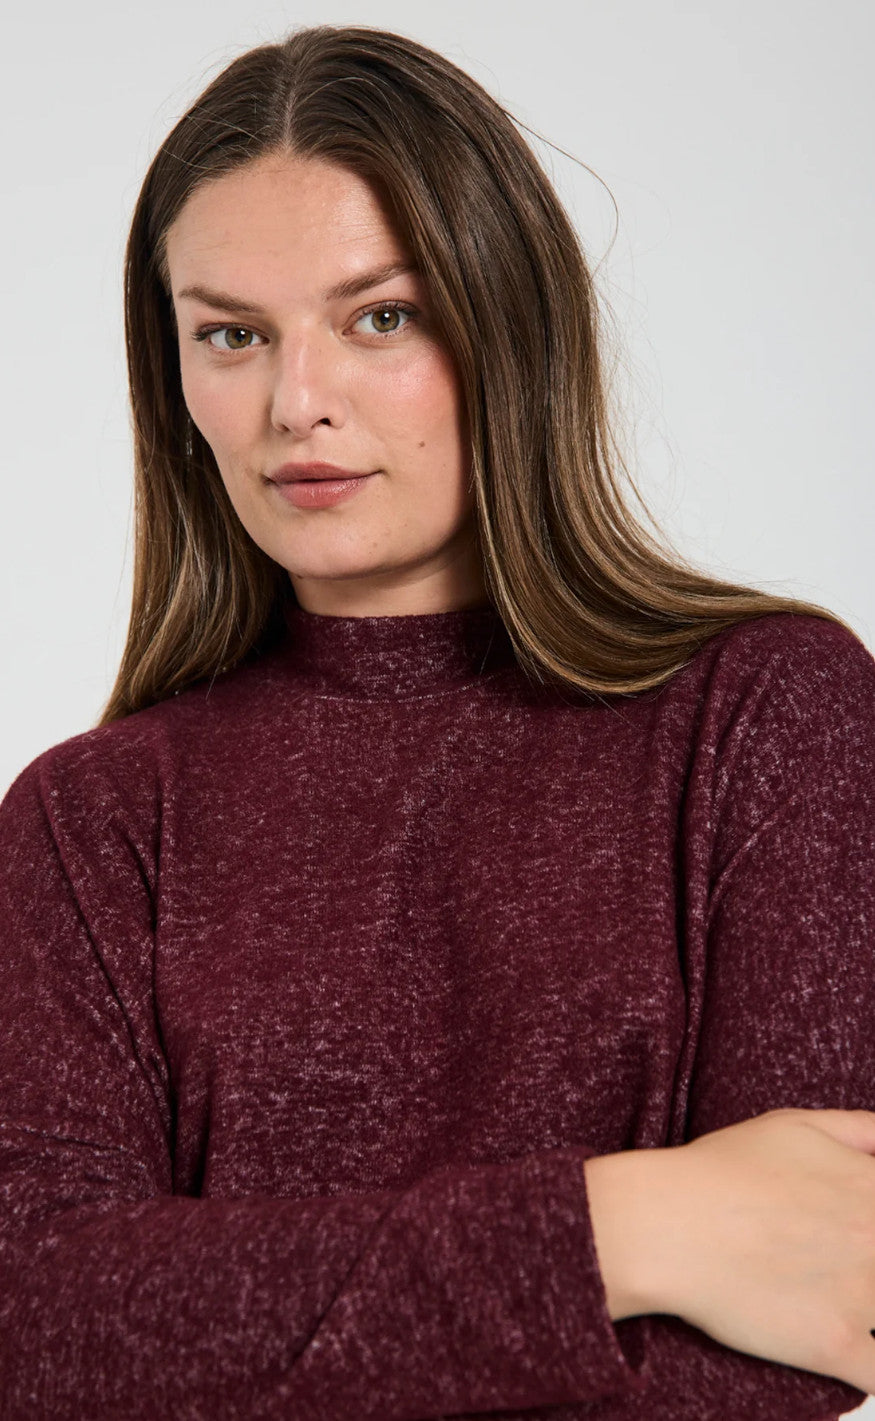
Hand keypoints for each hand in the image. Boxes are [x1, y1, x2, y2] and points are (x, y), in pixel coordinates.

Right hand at [640, 1108, 874, 1395]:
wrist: (667, 1224)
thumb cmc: (723, 1171)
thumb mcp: (797, 1124)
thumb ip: (865, 1128)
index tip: (866, 1235)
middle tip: (847, 1261)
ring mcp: (863, 1297)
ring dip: (874, 1304)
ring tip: (845, 1296)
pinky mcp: (834, 1345)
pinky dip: (874, 1371)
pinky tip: (858, 1354)